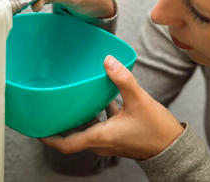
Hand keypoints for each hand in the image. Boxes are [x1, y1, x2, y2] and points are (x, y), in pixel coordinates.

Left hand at [39, 56, 184, 159]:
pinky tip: (98, 98)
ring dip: (77, 118)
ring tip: (70, 101)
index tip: (35, 127)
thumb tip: (108, 60)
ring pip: (86, 130)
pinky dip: (94, 114)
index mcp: (102, 137)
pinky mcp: (118, 135)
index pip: (66, 144)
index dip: (48, 136)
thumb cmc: (156, 131)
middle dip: (59, 125)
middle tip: (49, 109)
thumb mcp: (139, 101)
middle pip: (72, 137)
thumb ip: (123, 79)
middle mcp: (102, 142)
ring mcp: (110, 140)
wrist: (173, 148)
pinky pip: (99, 125)